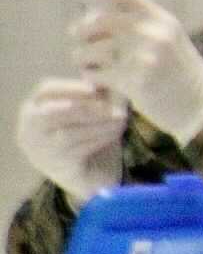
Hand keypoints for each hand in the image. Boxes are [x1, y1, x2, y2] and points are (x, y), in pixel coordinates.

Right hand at [16, 78, 126, 204]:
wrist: (97, 179)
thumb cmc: (92, 139)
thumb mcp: (94, 113)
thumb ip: (97, 95)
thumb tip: (109, 75)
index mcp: (33, 110)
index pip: (45, 91)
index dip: (70, 87)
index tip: (96, 88)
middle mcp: (30, 131)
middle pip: (52, 112)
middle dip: (86, 106)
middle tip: (115, 106)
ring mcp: (40, 152)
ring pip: (68, 132)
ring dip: (98, 123)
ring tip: (122, 118)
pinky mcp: (57, 168)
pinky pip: (78, 150)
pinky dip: (100, 138)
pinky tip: (116, 132)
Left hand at [70, 0, 202, 144]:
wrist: (202, 108)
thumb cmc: (180, 74)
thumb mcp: (168, 40)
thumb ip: (139, 25)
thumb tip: (93, 14)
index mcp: (161, 19)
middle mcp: (153, 33)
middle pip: (96, 22)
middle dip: (80, 31)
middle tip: (81, 41)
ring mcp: (145, 57)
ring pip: (89, 50)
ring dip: (83, 59)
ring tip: (93, 66)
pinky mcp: (135, 81)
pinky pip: (94, 73)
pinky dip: (92, 78)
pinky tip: (102, 82)